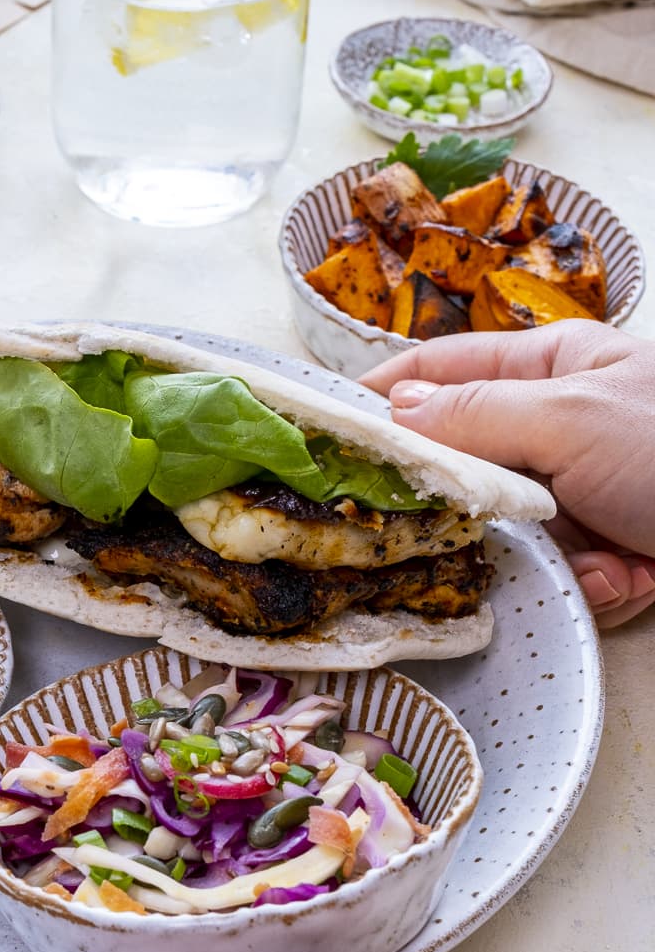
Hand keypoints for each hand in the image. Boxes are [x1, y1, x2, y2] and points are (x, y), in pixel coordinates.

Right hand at [361, 322, 654, 627]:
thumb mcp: (574, 416)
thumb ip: (478, 414)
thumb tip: (395, 411)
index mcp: (554, 368)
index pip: (444, 369)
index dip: (386, 393)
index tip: (327, 429)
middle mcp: (564, 428)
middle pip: (471, 469)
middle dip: (475, 512)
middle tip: (456, 536)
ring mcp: (590, 492)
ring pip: (519, 537)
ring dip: (551, 559)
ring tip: (593, 558)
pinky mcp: (614, 549)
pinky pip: (568, 577)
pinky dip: (596, 584)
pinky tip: (629, 574)